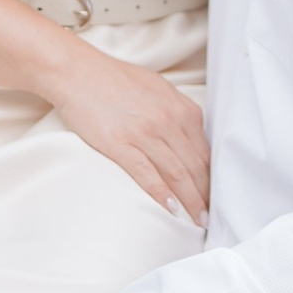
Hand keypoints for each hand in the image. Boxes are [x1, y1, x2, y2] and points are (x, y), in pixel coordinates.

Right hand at [41, 36, 209, 223]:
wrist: (77, 72)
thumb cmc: (115, 79)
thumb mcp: (157, 88)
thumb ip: (176, 111)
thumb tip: (190, 134)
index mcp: (181, 109)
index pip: (205, 151)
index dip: (212, 177)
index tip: (214, 195)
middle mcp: (168, 121)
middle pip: (195, 166)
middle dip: (205, 195)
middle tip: (210, 216)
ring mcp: (145, 133)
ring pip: (176, 174)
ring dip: (189, 200)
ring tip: (196, 219)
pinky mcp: (120, 145)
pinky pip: (147, 174)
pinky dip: (161, 194)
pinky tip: (170, 209)